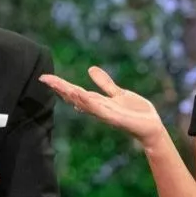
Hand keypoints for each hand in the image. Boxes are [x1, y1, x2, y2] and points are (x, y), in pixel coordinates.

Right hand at [40, 66, 163, 143]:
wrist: (151, 128)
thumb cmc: (136, 112)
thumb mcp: (118, 93)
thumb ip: (105, 83)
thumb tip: (90, 68)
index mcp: (98, 102)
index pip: (75, 91)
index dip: (60, 85)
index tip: (45, 77)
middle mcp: (98, 108)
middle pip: (75, 96)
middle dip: (60, 88)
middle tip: (44, 78)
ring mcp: (105, 113)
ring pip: (84, 103)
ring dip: (71, 94)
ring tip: (57, 84)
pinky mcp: (115, 118)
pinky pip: (99, 110)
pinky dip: (89, 103)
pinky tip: (80, 95)